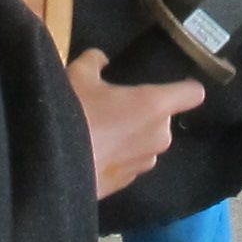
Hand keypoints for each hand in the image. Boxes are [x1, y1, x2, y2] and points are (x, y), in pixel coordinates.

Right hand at [69, 49, 202, 197]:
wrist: (50, 165)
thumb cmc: (73, 113)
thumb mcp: (78, 75)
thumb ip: (94, 61)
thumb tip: (101, 58)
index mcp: (154, 105)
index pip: (192, 93)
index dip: (184, 88)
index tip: (172, 86)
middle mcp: (159, 135)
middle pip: (162, 117)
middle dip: (143, 114)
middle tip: (112, 109)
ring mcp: (146, 162)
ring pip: (146, 142)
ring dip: (132, 137)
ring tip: (100, 133)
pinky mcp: (129, 183)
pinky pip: (131, 162)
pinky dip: (119, 158)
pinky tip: (94, 153)